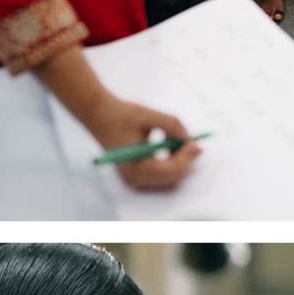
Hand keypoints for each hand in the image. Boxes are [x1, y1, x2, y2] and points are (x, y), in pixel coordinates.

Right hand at [83, 96, 201, 191]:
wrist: (98, 115)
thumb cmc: (120, 114)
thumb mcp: (148, 115)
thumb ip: (172, 125)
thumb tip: (189, 140)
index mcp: (135, 166)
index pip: (171, 171)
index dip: (187, 157)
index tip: (195, 143)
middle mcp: (134, 178)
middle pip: (174, 178)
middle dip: (185, 160)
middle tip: (190, 142)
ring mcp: (135, 180)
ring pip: (171, 178)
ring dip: (179, 161)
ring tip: (174, 140)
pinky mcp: (137, 176)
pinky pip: (163, 176)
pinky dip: (172, 163)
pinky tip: (168, 146)